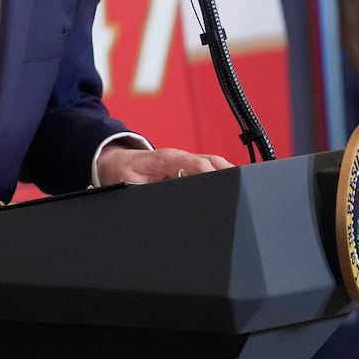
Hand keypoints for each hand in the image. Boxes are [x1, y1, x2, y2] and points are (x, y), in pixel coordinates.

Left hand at [95, 144, 231, 185]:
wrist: (115, 162)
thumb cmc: (122, 171)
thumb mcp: (129, 184)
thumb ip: (146, 192)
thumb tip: (159, 201)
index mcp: (167, 158)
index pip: (198, 163)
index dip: (213, 174)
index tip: (225, 186)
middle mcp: (179, 157)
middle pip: (212, 162)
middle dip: (228, 175)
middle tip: (243, 191)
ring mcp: (185, 160)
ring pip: (214, 164)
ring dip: (227, 174)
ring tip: (244, 191)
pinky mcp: (187, 166)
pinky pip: (209, 168)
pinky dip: (221, 175)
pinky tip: (232, 187)